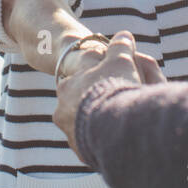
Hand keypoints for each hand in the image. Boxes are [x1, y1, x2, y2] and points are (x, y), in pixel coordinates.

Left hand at [53, 31, 163, 154]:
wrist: (114, 127)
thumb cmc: (114, 88)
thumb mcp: (119, 61)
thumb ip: (120, 47)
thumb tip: (124, 35)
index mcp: (67, 86)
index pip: (76, 80)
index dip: (94, 80)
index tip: (105, 82)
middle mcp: (62, 110)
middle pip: (77, 105)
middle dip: (92, 105)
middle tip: (112, 104)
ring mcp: (69, 133)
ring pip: (83, 126)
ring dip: (96, 124)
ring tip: (117, 124)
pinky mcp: (81, 152)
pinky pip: (91, 145)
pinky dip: (101, 142)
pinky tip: (115, 139)